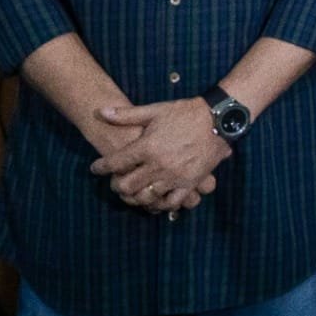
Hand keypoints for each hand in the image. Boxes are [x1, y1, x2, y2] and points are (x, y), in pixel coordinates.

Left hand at [90, 99, 231, 211]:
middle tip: (115, 182)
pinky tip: (155, 199)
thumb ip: (127, 114)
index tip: (96, 168)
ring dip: (134, 197)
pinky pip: (170, 203)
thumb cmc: (186, 112)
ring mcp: (174, 176)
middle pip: (126, 186)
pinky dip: (160, 204)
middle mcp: (158, 165)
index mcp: (147, 146)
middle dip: (116, 186)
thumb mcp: (156, 110)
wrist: (219, 119)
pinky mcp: (189, 183)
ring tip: (133, 192)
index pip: (114, 163)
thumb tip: (100, 111)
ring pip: (145, 197)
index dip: (101, 167)